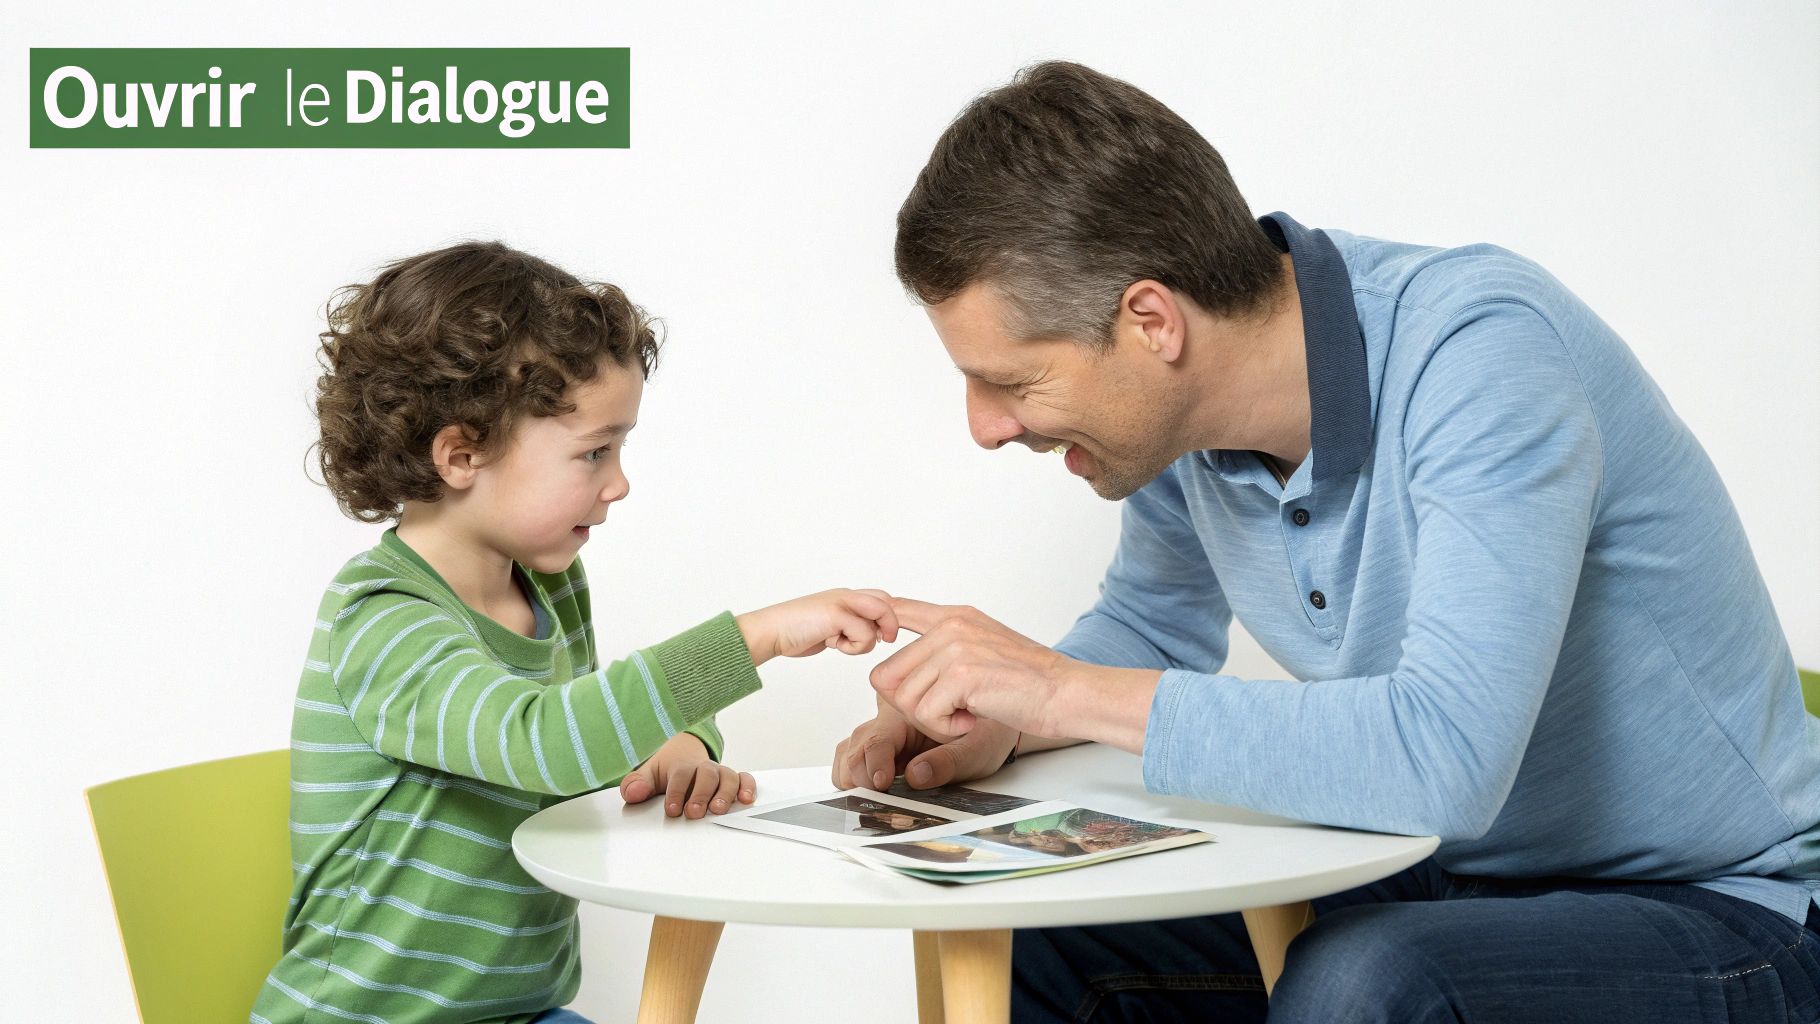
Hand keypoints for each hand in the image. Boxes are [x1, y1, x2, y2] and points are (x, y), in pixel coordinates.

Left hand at [619, 733, 755, 818]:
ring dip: (725, 793)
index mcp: (681, 765)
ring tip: (718, 809)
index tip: (672, 809)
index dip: (677, 791)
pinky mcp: (733, 779)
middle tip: (694, 812)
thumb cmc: (666, 771)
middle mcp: (703, 767)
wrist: (683, 754)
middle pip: (706, 775)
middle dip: (701, 794)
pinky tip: (746, 799)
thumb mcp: (647, 775)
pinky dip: (748, 787)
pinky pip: (744, 779)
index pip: (681, 775)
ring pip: (728, 777)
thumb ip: (637, 785)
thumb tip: (634, 793)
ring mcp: (719, 773)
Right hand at [736, 588, 898, 665]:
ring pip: (878, 620)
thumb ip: (850, 625)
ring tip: (840, 643)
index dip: (889, 617)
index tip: (885, 637)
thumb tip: (875, 635)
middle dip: (890, 624)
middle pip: (887, 602)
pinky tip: (832, 644)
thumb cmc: (796, 632)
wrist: (771, 632)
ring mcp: (841, 602)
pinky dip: (853, 647)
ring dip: (865, 642)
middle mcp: (846, 595)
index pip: (881, 597)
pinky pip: (864, 634)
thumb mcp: (830, 626)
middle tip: (883, 640)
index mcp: (845, 596)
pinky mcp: (836, 614)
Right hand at [831, 699, 1019, 790]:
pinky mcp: (883, 749)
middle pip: (857, 746)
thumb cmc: (988, 732)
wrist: (996, 725)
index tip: (882, 783)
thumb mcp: (978, 749)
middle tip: (875, 797)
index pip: (879, 737)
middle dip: (860, 774)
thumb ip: (948, 762)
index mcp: (909, 709)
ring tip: (871, 797)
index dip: (875, 762)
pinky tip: (871, 792)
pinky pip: (855, 759)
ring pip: (850, 752)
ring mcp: (884, 734)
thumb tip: (916, 776)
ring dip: (854, 776)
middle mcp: (890, 719)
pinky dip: (855, 777)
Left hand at [868, 599, 1071, 739]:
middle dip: (909, 703)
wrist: (1066, 693)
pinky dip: (947, 728)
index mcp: (955, 616)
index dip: (878, 632)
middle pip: (887, 674)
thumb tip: (894, 672)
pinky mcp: (961, 675)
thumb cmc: (1029, 681)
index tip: (881, 650)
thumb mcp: (983, 649)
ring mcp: (955, 648)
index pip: (896, 609)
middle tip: (944, 711)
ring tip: (964, 714)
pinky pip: (926, 713)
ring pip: (904, 698)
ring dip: (931, 719)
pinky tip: (972, 720)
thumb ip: (944, 648)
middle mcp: (951, 625)